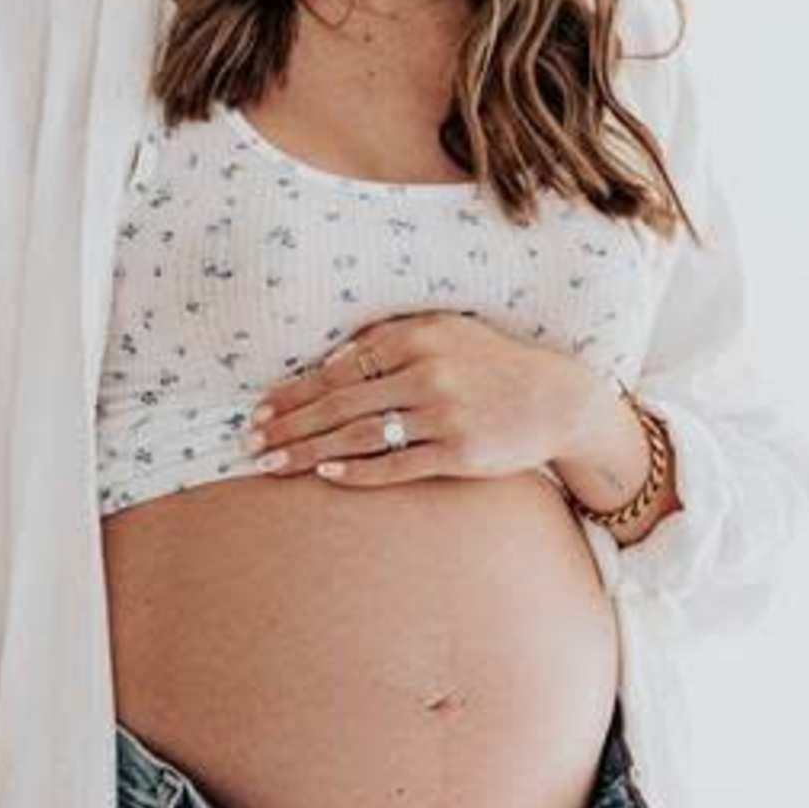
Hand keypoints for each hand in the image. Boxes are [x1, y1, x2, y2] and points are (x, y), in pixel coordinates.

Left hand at [247, 309, 603, 489]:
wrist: (557, 399)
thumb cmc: (491, 365)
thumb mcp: (446, 332)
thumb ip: (392, 339)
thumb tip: (331, 360)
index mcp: (417, 337)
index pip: (339, 368)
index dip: (294, 391)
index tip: (260, 410)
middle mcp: (427, 373)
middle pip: (341, 402)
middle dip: (289, 424)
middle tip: (251, 442)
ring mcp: (444, 416)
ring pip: (361, 435)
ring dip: (310, 451)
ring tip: (273, 464)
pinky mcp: (459, 454)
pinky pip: (398, 465)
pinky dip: (358, 471)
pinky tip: (326, 475)